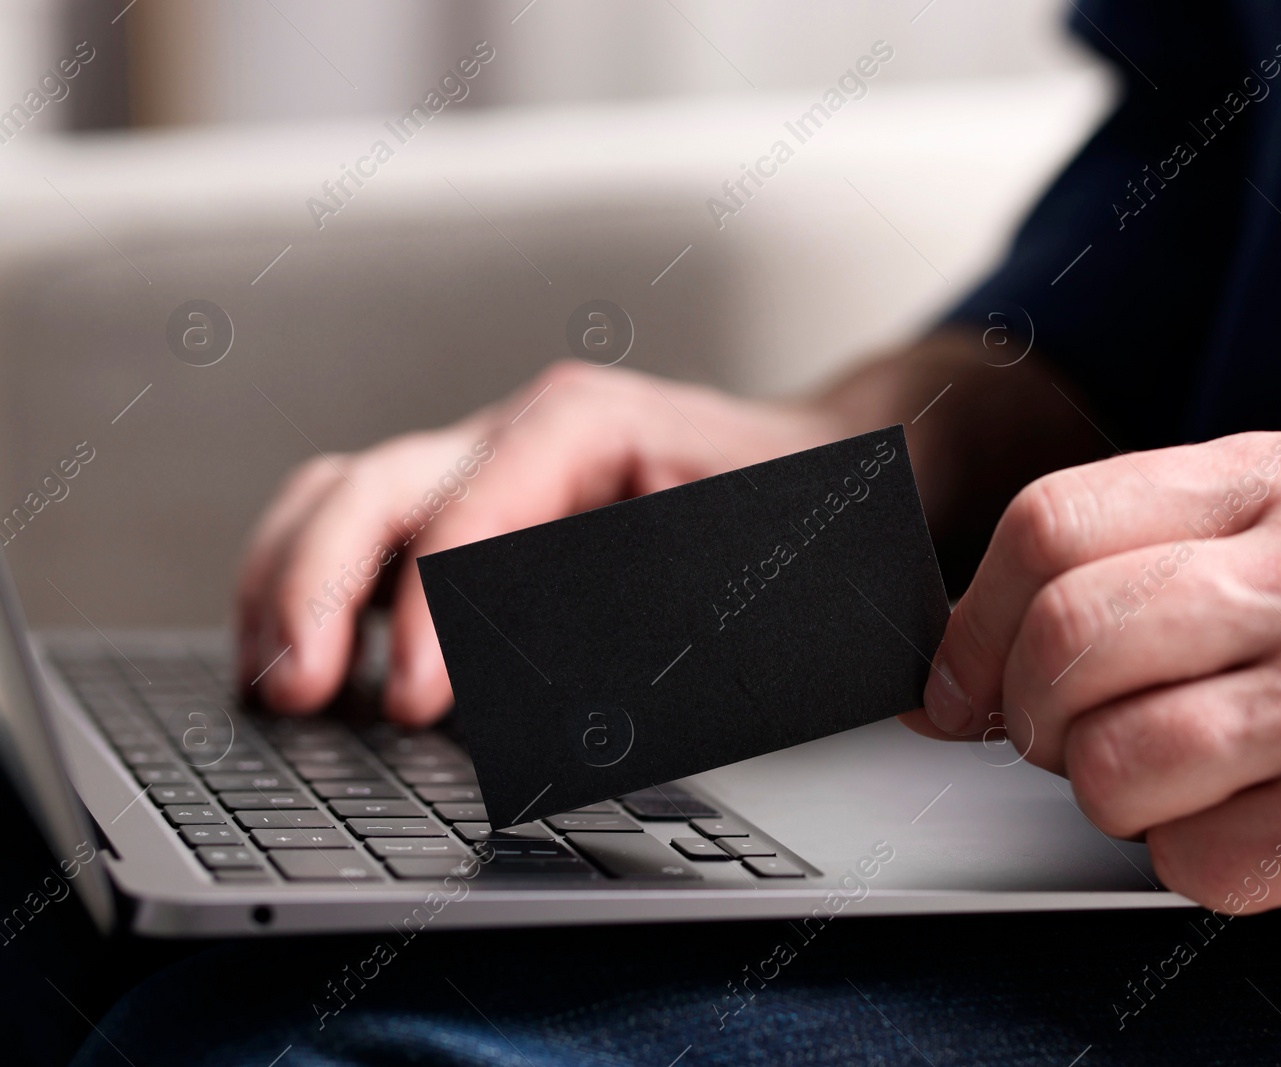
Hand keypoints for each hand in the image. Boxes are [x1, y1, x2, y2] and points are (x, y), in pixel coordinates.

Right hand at [236, 361, 844, 723]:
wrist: (816, 461)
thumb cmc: (789, 504)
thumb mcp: (747, 552)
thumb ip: (649, 607)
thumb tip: (545, 687)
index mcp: (584, 426)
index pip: (472, 514)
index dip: (432, 612)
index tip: (410, 697)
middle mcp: (517, 434)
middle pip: (377, 488)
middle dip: (319, 587)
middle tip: (295, 686)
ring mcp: (484, 463)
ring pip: (345, 496)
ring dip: (290, 584)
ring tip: (268, 677)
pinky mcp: (470, 505)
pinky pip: (363, 526)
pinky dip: (311, 585)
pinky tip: (290, 653)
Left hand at [910, 430, 1280, 990]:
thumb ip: (1164, 572)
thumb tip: (978, 641)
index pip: (1056, 519)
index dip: (977, 617)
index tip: (958, 680)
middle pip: (1066, 634)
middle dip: (1035, 718)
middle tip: (1073, 747)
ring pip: (1111, 756)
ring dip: (1122, 802)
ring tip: (1207, 791)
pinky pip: (1188, 856)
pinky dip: (1205, 866)